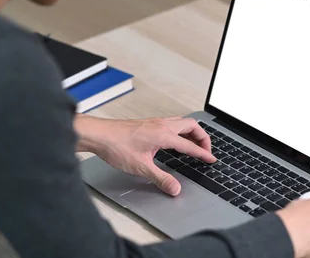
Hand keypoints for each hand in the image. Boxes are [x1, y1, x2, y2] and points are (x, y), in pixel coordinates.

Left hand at [75, 115, 215, 195]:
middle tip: (206, 150)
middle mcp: (162, 125)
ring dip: (192, 132)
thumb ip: (161, 178)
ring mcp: (156, 122)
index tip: (211, 159)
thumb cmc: (116, 146)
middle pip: (192, 126)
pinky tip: (175, 140)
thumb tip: (174, 188)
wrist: (98, 135)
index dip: (203, 153)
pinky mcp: (149, 123)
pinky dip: (181, 130)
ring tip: (194, 144)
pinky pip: (173, 123)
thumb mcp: (141, 167)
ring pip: (183, 122)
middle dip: (203, 138)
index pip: (191, 145)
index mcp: (164, 135)